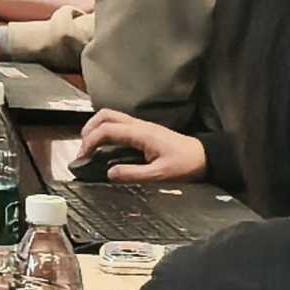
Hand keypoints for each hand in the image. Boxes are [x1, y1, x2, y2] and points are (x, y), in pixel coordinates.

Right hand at [72, 111, 208, 182]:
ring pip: (111, 117)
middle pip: (105, 115)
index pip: (107, 129)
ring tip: (90, 147)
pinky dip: (106, 131)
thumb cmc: (186, 165)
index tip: (83, 157)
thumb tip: (109, 173)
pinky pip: (119, 124)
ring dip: (96, 128)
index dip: (90, 141)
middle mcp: (139, 125)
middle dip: (89, 129)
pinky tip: (106, 147)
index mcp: (141, 133)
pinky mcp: (145, 131)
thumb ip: (134, 174)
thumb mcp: (160, 175)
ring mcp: (142, 126)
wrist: (206, 157)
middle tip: (83, 150)